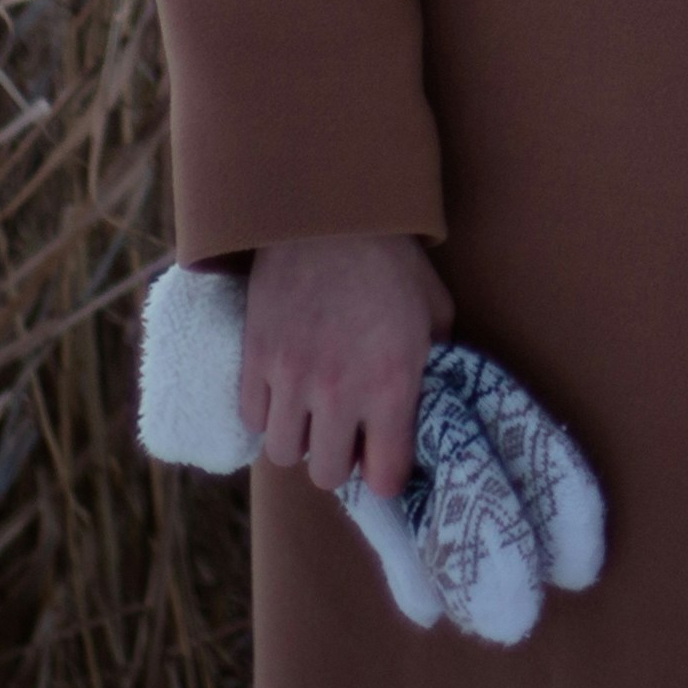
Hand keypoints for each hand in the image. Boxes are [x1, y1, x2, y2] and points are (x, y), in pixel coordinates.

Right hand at [243, 231, 448, 500]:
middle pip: (326, 474)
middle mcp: (337, 392)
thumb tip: (430, 399)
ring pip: (283, 453)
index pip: (384, 475)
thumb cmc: (391, 261)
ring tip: (314, 413)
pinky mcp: (254, 359)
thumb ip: (435, 364)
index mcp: (391, 384)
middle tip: (348, 434)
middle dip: (341, 460)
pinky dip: (268, 414)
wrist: (330, 212)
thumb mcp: (434, 311)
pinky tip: (285, 391)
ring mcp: (289, 378)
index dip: (387, 475)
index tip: (386, 463)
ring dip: (301, 440)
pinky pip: (252, 418)